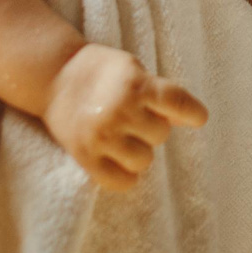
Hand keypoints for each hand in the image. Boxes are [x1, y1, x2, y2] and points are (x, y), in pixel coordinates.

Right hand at [42, 43, 208, 191]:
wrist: (53, 75)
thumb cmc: (100, 71)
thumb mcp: (133, 70)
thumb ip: (159, 94)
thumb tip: (193, 119)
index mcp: (135, 84)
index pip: (177, 101)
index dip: (192, 112)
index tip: (198, 118)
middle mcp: (120, 110)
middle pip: (161, 135)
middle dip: (152, 127)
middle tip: (132, 117)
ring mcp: (102, 135)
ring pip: (144, 160)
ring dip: (139, 150)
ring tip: (123, 136)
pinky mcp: (85, 156)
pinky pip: (122, 182)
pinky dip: (125, 175)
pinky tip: (118, 159)